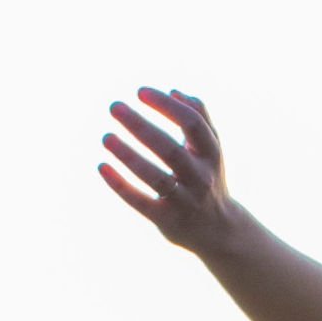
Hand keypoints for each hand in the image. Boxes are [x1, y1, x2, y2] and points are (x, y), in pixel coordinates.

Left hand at [98, 86, 232, 250]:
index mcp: (211, 154)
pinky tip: (102, 166)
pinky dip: (121, 185)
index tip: (140, 92)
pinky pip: (141, 202)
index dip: (166, 106)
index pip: (192, 123)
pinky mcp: (167, 219)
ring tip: (106, 137)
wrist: (219, 229)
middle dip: (140, 126)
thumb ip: (200, 118)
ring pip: (155, 177)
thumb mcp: (211, 149)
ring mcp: (184, 200)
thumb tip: (174, 92)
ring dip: (128, 155)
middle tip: (114, 106)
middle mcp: (201, 177)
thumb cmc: (208, 178)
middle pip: (170, 149)